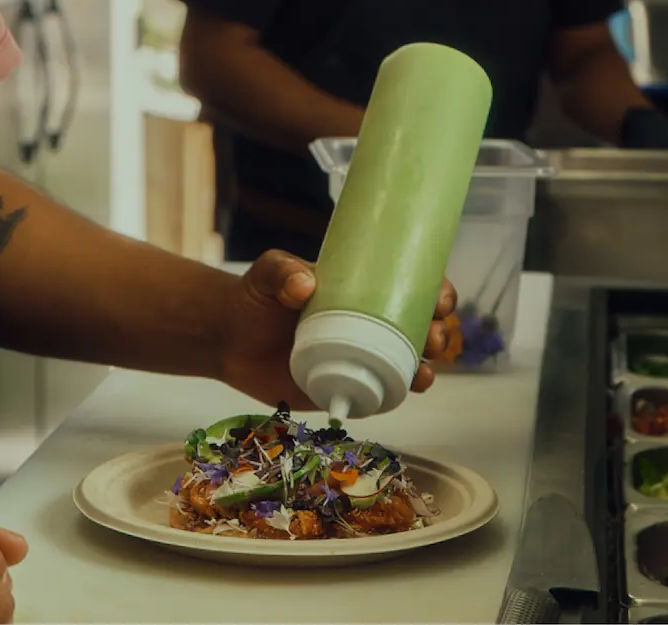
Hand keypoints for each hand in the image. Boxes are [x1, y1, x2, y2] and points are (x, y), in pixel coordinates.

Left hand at [215, 250, 457, 409]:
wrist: (227, 338)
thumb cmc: (255, 297)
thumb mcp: (268, 273)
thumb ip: (282, 271)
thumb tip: (304, 286)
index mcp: (362, 291)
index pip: (411, 287)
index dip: (436, 292)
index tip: (441, 299)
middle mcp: (368, 325)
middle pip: (419, 328)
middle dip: (439, 334)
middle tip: (432, 338)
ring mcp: (359, 358)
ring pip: (407, 364)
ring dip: (426, 369)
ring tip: (423, 374)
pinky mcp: (344, 388)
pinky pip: (380, 395)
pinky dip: (398, 397)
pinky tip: (404, 395)